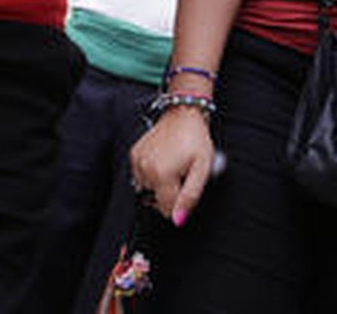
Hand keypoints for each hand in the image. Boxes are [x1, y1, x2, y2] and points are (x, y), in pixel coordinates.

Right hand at [129, 107, 214, 226]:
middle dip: (169, 194)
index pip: (167, 210)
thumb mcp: (202, 170)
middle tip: (181, 174)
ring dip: (159, 185)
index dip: (180, 204)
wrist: (183, 115)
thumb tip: (177, 220)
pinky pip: (140, 176)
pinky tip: (162, 160)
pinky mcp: (134, 154)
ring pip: (147, 190)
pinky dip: (150, 174)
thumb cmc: (196, 140)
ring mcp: (138, 161)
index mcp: (163, 175)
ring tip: (172, 166)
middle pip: (155, 201)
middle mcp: (146, 170)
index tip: (186, 186)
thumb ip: (190, 197)